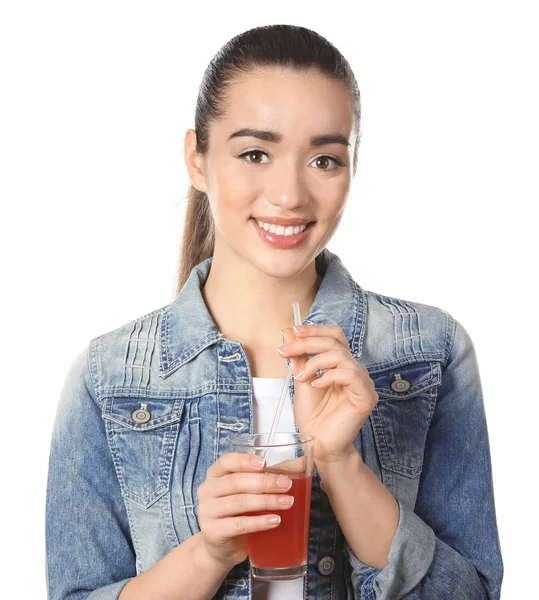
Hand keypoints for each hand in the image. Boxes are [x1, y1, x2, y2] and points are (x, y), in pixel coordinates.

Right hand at [197, 452, 294, 569]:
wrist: (221, 547)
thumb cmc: (239, 513)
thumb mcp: (250, 491)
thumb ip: (271, 475)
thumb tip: (303, 462)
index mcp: (215, 474)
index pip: (227, 461)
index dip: (246, 461)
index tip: (266, 463)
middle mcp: (207, 490)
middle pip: (236, 482)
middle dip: (264, 482)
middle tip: (287, 485)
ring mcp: (207, 511)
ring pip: (239, 502)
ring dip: (266, 502)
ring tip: (287, 502)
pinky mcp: (212, 531)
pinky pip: (238, 525)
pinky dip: (259, 522)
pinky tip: (275, 520)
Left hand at [278, 325, 378, 464]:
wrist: (318, 444)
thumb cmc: (313, 416)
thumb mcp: (301, 379)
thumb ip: (298, 356)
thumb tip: (288, 331)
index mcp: (342, 364)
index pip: (335, 335)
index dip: (315, 329)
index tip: (293, 331)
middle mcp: (355, 370)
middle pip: (335, 342)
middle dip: (306, 343)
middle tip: (285, 351)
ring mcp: (363, 383)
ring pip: (341, 356)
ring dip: (315, 362)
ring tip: (300, 376)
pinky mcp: (366, 396)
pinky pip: (349, 374)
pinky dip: (328, 376)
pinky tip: (316, 384)